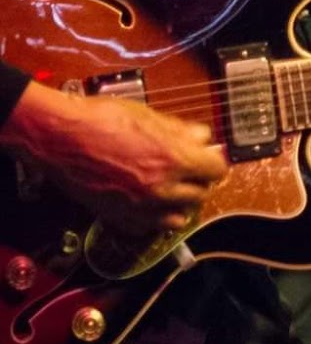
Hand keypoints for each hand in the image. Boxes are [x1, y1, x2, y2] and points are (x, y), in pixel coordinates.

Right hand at [1, 82, 226, 233]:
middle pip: (201, 194)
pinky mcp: (121, 219)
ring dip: (179, 202)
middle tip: (184, 168)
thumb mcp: (148, 116)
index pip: (216, 170)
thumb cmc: (101, 118)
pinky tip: (147, 200)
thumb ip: (181, 131)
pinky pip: (152, 227)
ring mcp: (142, 208)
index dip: (211, 161)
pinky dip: (155, 217)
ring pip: (180, 216)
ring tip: (167, 186)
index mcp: (175, 159)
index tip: (204, 157)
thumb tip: (204, 138)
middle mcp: (163, 189)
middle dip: (196, 180)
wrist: (60, 137)